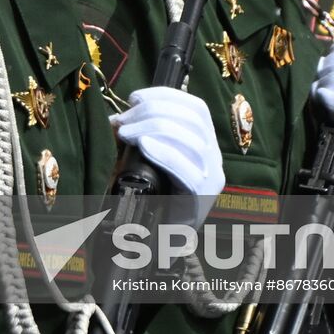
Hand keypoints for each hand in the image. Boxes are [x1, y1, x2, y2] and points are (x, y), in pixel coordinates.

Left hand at [110, 86, 224, 222]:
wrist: (162, 237)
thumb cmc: (153, 194)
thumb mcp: (148, 158)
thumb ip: (140, 136)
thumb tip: (118, 118)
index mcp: (205, 142)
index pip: (196, 107)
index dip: (166, 96)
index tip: (135, 97)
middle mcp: (214, 157)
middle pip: (192, 120)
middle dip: (153, 111)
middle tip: (123, 121)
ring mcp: (212, 177)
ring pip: (193, 141)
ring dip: (154, 129)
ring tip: (126, 133)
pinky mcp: (203, 197)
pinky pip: (189, 171)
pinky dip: (165, 153)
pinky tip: (144, 146)